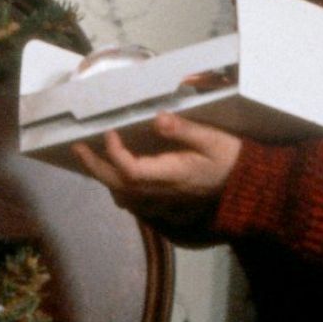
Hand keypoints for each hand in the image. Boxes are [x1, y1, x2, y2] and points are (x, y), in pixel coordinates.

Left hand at [72, 112, 241, 209]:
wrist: (244, 187)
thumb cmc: (229, 158)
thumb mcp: (212, 139)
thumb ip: (184, 130)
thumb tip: (157, 118)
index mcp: (172, 174)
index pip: (132, 171)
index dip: (115, 153)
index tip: (109, 131)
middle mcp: (162, 192)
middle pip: (119, 185)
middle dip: (96, 166)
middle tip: (77, 147)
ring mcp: (162, 201)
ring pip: (123, 194)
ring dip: (103, 177)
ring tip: (89, 158)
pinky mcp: (164, 203)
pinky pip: (133, 201)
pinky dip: (117, 188)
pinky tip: (113, 176)